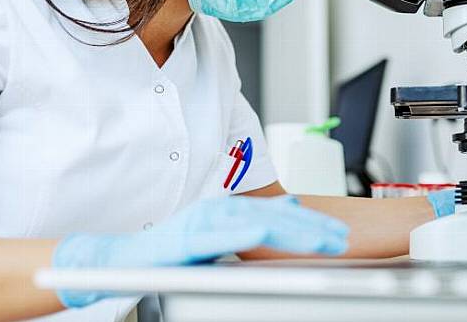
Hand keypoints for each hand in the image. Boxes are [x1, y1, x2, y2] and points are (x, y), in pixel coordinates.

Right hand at [52, 195, 348, 306]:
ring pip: (260, 222)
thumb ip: (253, 221)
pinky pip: (228, 235)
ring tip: (323, 242)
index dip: (311, 221)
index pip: (278, 213)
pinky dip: (253, 233)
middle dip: (313, 226)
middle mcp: (219, 209)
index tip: (338, 232)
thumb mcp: (219, 236)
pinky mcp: (190, 238)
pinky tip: (275, 237)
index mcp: (228, 209)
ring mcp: (204, 222)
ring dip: (295, 231)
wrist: (123, 261)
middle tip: (342, 238)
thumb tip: (290, 205)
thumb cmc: (170, 254)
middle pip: (277, 215)